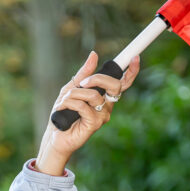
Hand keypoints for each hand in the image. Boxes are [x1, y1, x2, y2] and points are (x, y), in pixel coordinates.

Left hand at [35, 52, 140, 174]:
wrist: (54, 135)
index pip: (122, 83)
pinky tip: (62, 108)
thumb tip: (94, 54)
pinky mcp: (94, 124)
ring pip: (94, 95)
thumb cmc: (63, 112)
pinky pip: (83, 106)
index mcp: (104, 96)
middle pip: (115, 85)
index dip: (131, 71)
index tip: (134, 58)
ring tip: (64, 102)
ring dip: (74, 94)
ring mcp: (102, 116)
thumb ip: (83, 73)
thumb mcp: (71, 88)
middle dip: (97, 78)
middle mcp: (107, 106)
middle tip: (82, 82)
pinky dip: (69, 103)